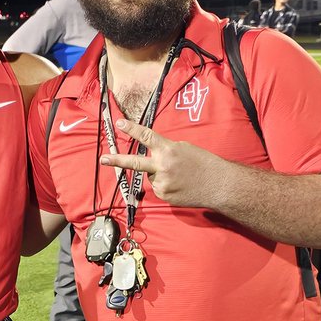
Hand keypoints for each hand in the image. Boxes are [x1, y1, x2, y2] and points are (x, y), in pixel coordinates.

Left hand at [100, 119, 222, 208]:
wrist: (218, 185)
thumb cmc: (203, 164)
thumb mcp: (184, 148)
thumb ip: (165, 150)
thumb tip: (153, 157)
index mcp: (168, 150)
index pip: (146, 136)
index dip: (131, 129)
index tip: (119, 124)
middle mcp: (162, 166)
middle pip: (135, 163)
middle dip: (117, 160)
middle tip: (103, 159)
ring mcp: (162, 183)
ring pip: (152, 177)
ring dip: (161, 175)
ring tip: (179, 176)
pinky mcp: (164, 196)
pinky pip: (159, 188)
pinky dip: (166, 186)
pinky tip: (180, 186)